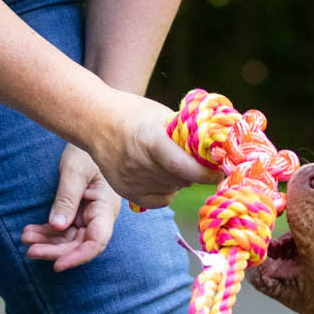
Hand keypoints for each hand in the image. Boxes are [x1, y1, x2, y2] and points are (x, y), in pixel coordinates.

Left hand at [20, 146, 120, 270]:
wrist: (91, 136)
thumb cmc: (87, 151)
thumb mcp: (75, 172)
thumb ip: (67, 199)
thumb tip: (58, 226)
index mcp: (105, 208)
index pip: (96, 242)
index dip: (78, 257)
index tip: (57, 265)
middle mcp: (99, 216)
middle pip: (79, 244)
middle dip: (55, 251)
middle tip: (30, 250)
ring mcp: (88, 215)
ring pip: (68, 239)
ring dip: (47, 242)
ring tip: (25, 237)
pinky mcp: (77, 211)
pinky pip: (62, 229)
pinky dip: (46, 232)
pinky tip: (30, 231)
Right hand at [84, 90, 217, 210]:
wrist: (95, 121)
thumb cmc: (133, 113)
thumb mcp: (161, 115)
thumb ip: (184, 135)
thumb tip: (212, 151)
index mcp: (150, 140)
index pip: (184, 166)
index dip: (204, 173)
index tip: (217, 170)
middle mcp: (139, 163)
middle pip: (180, 179)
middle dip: (195, 173)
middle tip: (198, 162)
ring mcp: (131, 180)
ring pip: (172, 190)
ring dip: (180, 180)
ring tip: (173, 162)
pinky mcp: (125, 191)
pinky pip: (159, 201)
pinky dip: (168, 191)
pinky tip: (164, 176)